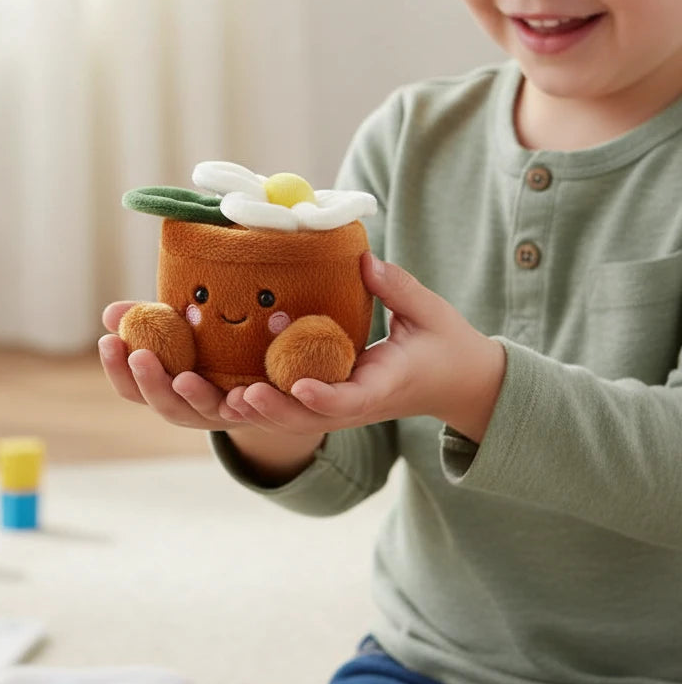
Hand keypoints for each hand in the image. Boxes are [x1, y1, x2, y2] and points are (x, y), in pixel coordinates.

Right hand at [99, 301, 243, 430]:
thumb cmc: (202, 354)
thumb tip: (109, 314)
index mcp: (162, 392)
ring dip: (193, 395)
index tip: (108, 341)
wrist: (254, 385)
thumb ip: (145, 325)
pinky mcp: (249, 410)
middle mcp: (185, 408)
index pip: (130, 388)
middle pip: (162, 403)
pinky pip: (247, 412)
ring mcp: (216, 413)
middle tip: (139, 356)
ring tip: (183, 379)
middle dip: (149, 381)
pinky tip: (239, 394)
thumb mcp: (174, 336)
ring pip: (202, 409)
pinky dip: (242, 406)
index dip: (116, 368)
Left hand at [223, 253, 505, 443]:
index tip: (298, 385)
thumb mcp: (431, 312)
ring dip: (261, 416)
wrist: (460, 385)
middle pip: (313, 419)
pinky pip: (295, 412)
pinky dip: (264, 411)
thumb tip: (364, 260)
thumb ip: (398, 288)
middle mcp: (360, 405)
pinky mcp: (332, 405)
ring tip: (223, 401)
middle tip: (240, 396)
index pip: (352, 399)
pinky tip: (229, 399)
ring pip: (298, 423)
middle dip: (276, 411)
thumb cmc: (447, 345)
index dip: (324, 397)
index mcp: (385, 385)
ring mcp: (345, 410)